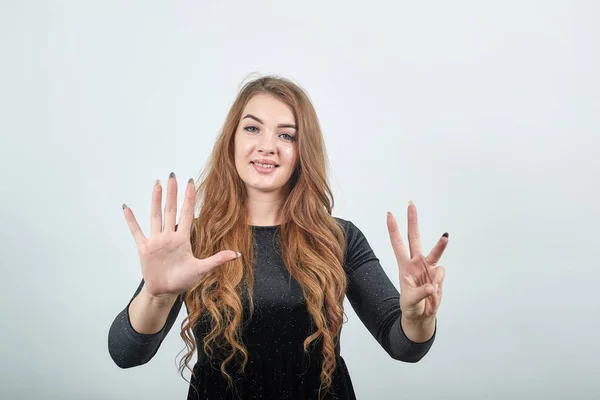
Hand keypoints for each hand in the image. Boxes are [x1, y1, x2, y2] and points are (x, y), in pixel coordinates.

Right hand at [122, 172, 239, 296]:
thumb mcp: (201, 269)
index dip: (189, 198)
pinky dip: (131, 220)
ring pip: (155, 216)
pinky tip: (126, 208)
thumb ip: (217, 260)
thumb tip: (236, 255)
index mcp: (182, 239)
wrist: (165, 291)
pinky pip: (136, 231)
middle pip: (170, 210)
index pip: (187, 214)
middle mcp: (169, 236)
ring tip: (156, 184)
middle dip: (172, 193)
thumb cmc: (183, 280)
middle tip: (172, 176)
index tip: (191, 183)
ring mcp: (156, 241)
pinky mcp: (144, 248)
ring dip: (155, 200)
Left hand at [387, 201, 447, 321]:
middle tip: (411, 204)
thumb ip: (421, 293)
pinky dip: (438, 283)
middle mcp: (416, 262)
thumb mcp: (411, 302)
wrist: (421, 316)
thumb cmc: (411, 306)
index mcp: (404, 266)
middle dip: (413, 220)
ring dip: (440, 244)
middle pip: (414, 237)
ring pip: (435, 251)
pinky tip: (433, 292)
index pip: (397, 244)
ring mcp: (428, 267)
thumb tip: (432, 287)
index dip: (393, 229)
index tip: (390, 214)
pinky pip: (441, 273)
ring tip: (445, 237)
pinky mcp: (438, 275)